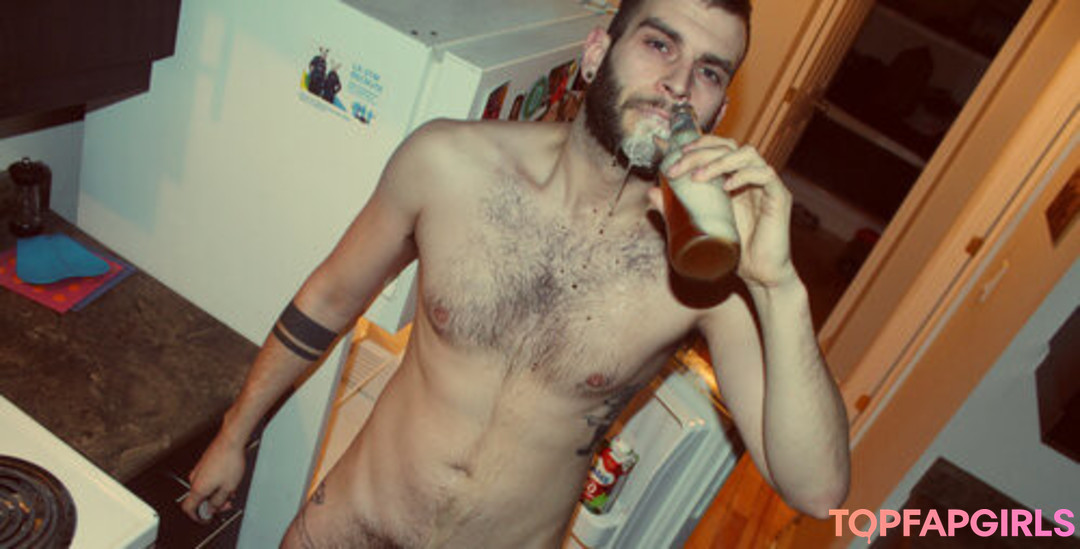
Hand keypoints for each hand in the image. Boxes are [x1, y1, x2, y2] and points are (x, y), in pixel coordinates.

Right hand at [181, 432, 245, 522]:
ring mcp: (199, 471)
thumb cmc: (230, 461)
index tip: (206, 519)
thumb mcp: (228, 488)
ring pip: (204, 489)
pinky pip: (207, 479)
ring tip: (230, 491)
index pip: (188, 509)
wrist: (231, 441)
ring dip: (216, 494)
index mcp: (198, 488)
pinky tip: (228, 481)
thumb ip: (217, 502)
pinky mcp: (204, 464)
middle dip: (212, 504)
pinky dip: (216, 484)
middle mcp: (195, 479)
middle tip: (226, 504)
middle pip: (198, 499)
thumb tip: (211, 510)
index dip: (197, 517)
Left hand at [650, 135, 797, 287]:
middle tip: (677, 168)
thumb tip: (651, 192)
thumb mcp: (700, 224)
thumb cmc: (732, 248)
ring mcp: (766, 185)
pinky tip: (728, 186)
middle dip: (699, 153)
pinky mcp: (779, 197)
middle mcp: (751, 175)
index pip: (718, 147)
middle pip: (728, 147)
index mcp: (734, 177)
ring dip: (719, 161)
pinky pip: (766, 175)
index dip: (698, 142)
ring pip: (747, 154)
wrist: (759, 274)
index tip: (672, 150)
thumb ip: (678, 208)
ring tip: (697, 177)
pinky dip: (745, 176)